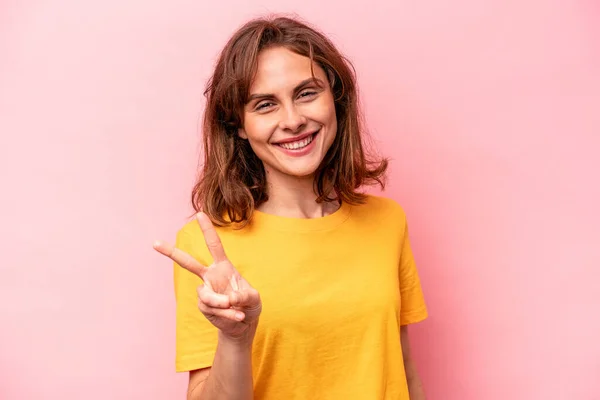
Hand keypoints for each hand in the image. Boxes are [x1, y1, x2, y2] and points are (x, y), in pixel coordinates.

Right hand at [154, 212, 261, 340]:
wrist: (244, 324)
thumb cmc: (250, 305)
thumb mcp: (254, 298)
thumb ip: (245, 296)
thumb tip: (229, 299)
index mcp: (223, 267)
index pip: (214, 245)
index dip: (207, 230)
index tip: (200, 214)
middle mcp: (211, 276)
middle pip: (188, 263)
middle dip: (171, 253)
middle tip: (154, 243)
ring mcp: (205, 292)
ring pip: (206, 295)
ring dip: (223, 304)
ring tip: (237, 310)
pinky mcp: (204, 307)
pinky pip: (211, 309)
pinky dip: (226, 315)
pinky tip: (236, 317)